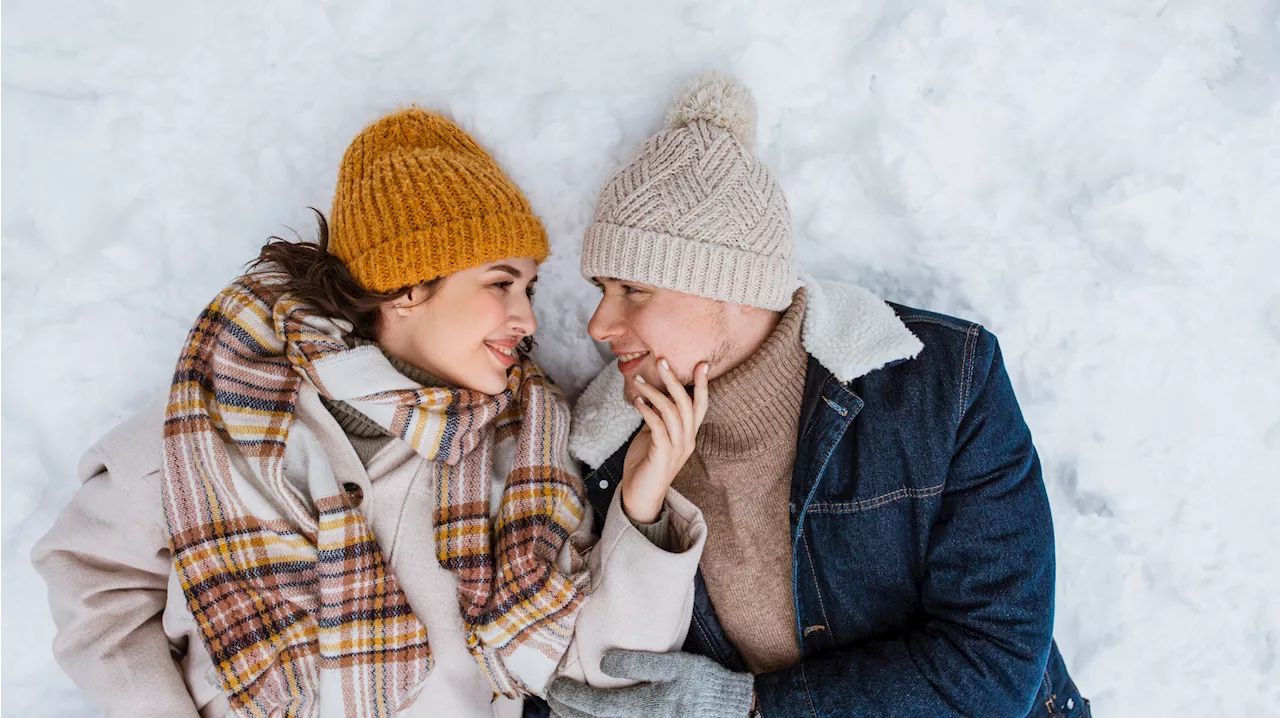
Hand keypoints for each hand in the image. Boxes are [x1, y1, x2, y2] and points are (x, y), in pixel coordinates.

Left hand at [547, 649, 753, 717]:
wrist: (732, 710)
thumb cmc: (704, 684)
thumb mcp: (675, 665)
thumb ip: (637, 663)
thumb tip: (603, 663)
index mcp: (641, 710)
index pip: (593, 707)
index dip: (570, 698)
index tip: (554, 687)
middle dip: (568, 713)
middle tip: (552, 698)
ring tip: (564, 712)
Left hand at [620, 359, 708, 522]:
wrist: (639, 497)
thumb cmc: (645, 466)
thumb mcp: (653, 437)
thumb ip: (657, 419)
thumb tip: (652, 397)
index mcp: (688, 436)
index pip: (701, 406)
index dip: (702, 385)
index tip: (702, 364)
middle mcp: (687, 441)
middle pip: (687, 404)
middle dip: (676, 380)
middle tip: (663, 361)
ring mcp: (677, 449)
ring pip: (672, 412)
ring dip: (654, 392)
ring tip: (637, 381)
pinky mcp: (662, 455)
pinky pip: (658, 426)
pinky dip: (647, 410)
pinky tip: (636, 401)